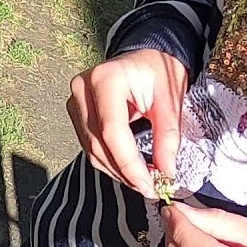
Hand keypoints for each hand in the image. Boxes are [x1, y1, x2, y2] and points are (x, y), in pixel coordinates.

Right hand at [66, 48, 186, 195]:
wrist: (145, 59)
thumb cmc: (158, 73)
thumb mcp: (171, 101)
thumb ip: (168, 137)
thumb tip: (166, 172)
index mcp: (106, 79)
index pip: (112, 131)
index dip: (130, 163)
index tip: (150, 185)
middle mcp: (82, 88)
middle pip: (98, 143)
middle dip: (125, 171)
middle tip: (151, 187)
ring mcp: (75, 100)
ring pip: (91, 149)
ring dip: (116, 170)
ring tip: (143, 180)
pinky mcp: (76, 112)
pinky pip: (89, 145)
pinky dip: (109, 162)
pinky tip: (129, 169)